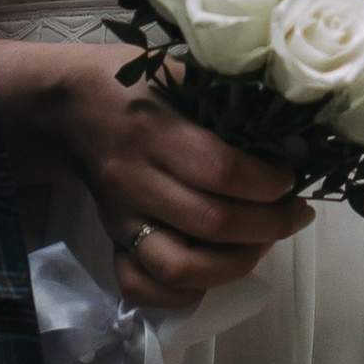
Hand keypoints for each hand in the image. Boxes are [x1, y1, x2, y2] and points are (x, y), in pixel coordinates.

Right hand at [43, 46, 312, 308]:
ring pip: (179, 267)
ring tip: (263, 243)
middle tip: (295, 213)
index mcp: (154, 129)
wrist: (69, 105)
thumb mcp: (179, 69)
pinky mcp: (112, 239)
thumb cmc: (133, 81)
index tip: (291, 177)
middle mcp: (135, 178)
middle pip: (211, 223)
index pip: (221, 170)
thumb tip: (293, 124)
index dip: (268, 183)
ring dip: (234, 265)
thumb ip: (228, 95)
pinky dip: (182, 293)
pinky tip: (214, 270)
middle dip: (269, 225)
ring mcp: (120, 217)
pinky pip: (141, 286)